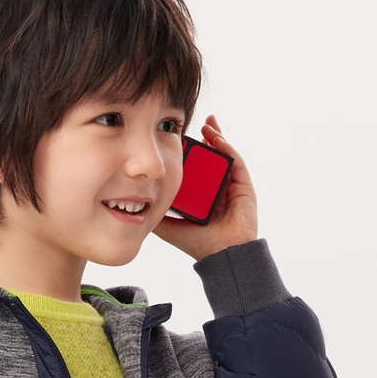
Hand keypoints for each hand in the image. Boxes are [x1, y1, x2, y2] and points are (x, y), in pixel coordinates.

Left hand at [153, 116, 258, 260]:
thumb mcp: (168, 226)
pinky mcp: (243, 186)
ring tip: (206, 123)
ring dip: (215, 137)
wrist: (221, 254)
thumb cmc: (197, 242)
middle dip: (202, 140)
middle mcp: (215, 189)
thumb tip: (133, 202)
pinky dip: (226, 147)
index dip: (186, 154)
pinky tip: (215, 137)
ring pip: (223, 155)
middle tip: (191, 124)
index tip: (175, 140)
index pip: (193, 169)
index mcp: (200, 196)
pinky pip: (235, 161)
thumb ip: (155, 213)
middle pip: (209, 158)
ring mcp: (230, 186)